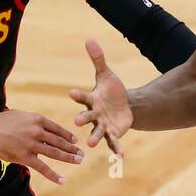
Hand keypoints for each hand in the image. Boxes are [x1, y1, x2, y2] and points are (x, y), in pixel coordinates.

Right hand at [0, 109, 82, 185]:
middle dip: (72, 148)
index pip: (57, 129)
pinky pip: (43, 168)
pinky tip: (62, 180)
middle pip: (59, 141)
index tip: (75, 140)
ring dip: (69, 157)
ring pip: (55, 153)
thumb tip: (41, 127)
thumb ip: (32, 121)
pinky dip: (53, 175)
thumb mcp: (20, 115)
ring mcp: (32, 145)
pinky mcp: (25, 157)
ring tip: (79, 161)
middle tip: (82, 153)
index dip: (67, 136)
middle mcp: (38, 131)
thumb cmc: (0, 122)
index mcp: (37, 119)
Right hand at [69, 39, 132, 154]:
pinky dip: (116, 148)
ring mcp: (102, 126)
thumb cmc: (111, 90)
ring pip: (96, 133)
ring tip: (89, 144)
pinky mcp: (112, 134)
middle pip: (86, 117)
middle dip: (82, 119)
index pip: (82, 97)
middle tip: (77, 122)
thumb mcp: (106, 75)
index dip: (78, 95)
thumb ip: (98, 60)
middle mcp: (94, 115)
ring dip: (93, 138)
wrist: (124, 106)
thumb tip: (90, 40)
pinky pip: (113, 142)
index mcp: (91, 100)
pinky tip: (120, 155)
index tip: (71, 92)